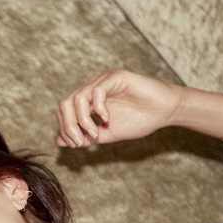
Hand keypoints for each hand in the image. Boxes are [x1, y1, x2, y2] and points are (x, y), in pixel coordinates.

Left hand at [56, 70, 182, 147]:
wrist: (163, 112)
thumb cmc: (138, 121)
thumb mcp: (106, 134)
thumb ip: (84, 137)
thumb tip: (59, 141)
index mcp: (87, 100)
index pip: (64, 111)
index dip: (65, 129)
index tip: (77, 145)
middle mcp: (91, 88)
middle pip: (65, 103)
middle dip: (69, 126)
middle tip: (80, 142)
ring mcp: (103, 81)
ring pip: (78, 98)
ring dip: (82, 120)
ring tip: (95, 133)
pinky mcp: (116, 77)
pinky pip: (97, 91)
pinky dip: (98, 108)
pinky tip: (107, 119)